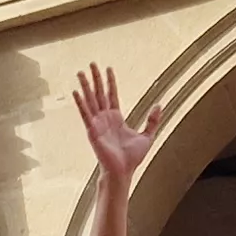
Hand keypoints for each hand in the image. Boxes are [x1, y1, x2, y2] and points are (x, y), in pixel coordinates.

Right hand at [70, 65, 159, 183]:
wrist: (123, 172)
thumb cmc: (132, 159)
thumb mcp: (147, 136)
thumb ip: (153, 121)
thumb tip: (159, 105)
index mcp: (116, 118)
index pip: (112, 95)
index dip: (110, 82)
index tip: (108, 68)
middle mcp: (105, 119)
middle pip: (99, 93)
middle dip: (96, 78)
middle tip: (91, 63)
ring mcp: (97, 124)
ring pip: (90, 100)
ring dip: (85, 86)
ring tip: (80, 72)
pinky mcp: (92, 131)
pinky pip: (85, 114)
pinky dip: (80, 103)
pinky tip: (76, 92)